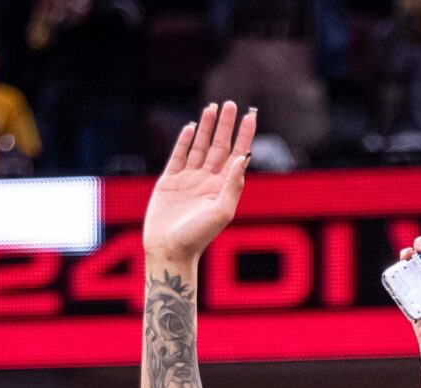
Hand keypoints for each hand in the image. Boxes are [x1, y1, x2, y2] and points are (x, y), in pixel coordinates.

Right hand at [142, 101, 256, 263]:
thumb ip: (233, 185)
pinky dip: (185, 140)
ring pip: (200, 147)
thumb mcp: (221, 212)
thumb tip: (241, 158)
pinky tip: (191, 127)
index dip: (244, 135)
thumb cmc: (198, 237)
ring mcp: (189, 180)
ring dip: (206, 128)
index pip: (237, 155)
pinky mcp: (170, 181)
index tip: (251, 115)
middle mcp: (208, 181)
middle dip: (225, 125)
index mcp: (223, 187)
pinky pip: (179, 155)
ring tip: (212, 108)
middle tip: (230, 104)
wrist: (169, 250)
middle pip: (219, 146)